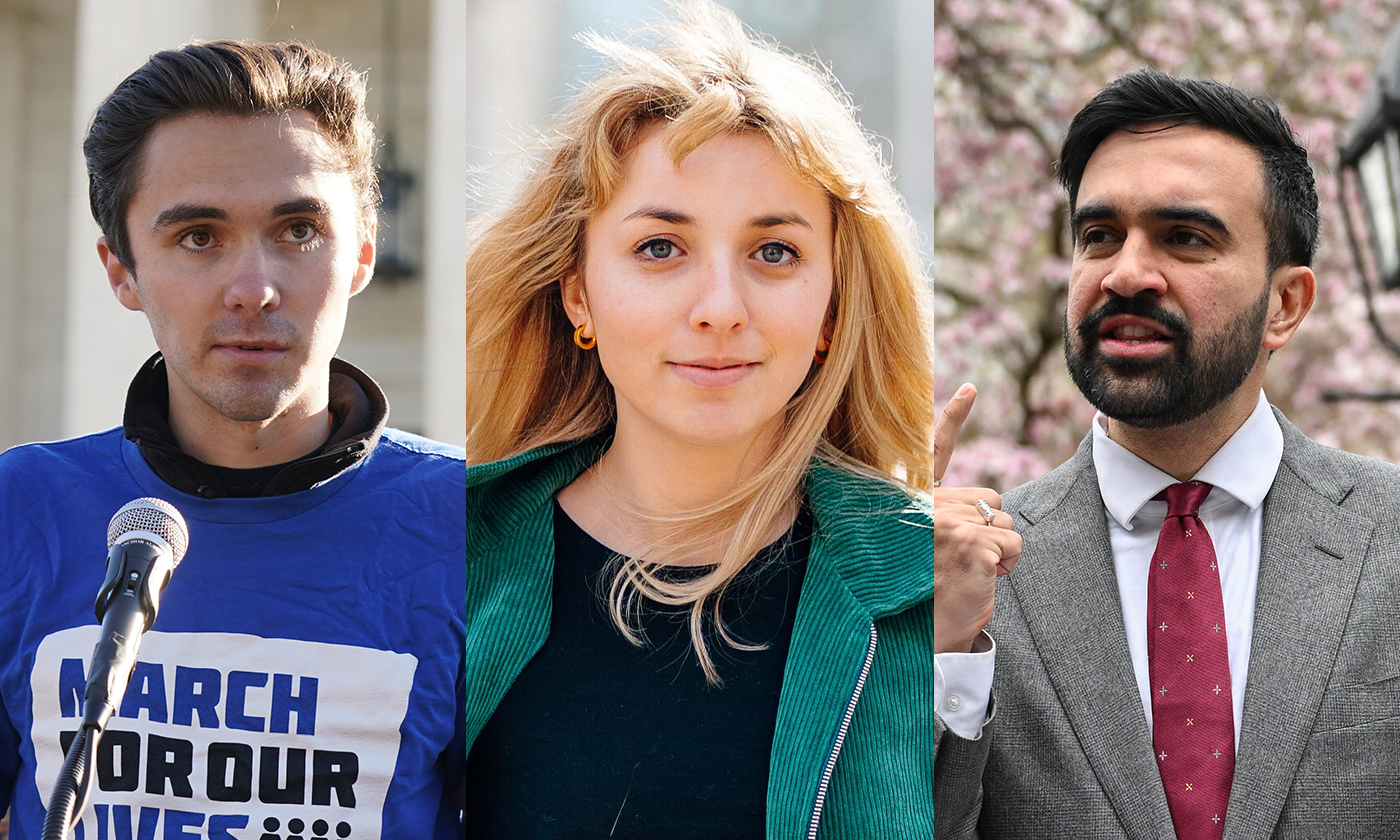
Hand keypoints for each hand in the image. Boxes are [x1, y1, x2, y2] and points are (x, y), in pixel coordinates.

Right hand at [935, 384, 1021, 653]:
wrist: (909, 642)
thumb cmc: (914, 602)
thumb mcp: (918, 551)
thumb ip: (937, 521)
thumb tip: (979, 514)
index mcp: (910, 505)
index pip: (934, 451)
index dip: (952, 416)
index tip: (970, 388)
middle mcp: (924, 507)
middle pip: (988, 499)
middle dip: (987, 530)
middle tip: (959, 562)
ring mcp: (948, 522)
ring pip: (1004, 524)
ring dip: (997, 553)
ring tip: (964, 575)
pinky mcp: (972, 542)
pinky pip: (1012, 547)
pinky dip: (1003, 569)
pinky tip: (976, 582)